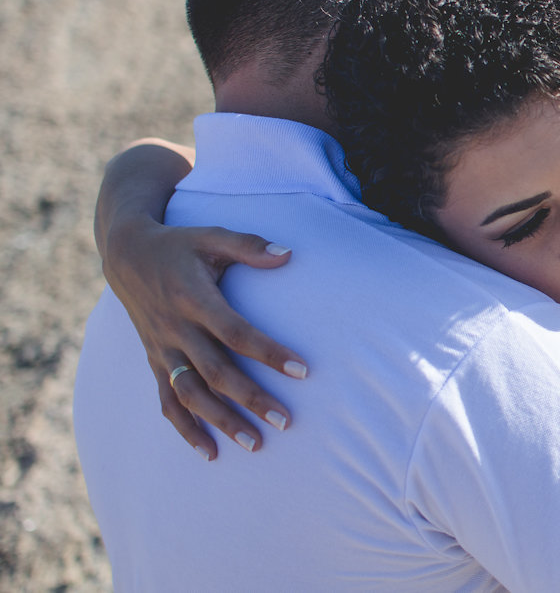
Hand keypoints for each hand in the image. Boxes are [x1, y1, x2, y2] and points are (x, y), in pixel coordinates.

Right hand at [103, 214, 306, 459]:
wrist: (126, 255)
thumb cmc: (179, 245)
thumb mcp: (211, 236)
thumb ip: (248, 246)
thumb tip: (289, 254)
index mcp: (194, 299)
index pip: (236, 332)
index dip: (268, 352)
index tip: (303, 370)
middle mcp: (176, 330)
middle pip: (216, 372)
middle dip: (251, 399)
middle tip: (286, 421)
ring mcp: (163, 350)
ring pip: (191, 395)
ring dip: (221, 422)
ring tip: (255, 445)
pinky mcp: (155, 361)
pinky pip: (167, 402)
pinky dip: (185, 429)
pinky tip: (210, 453)